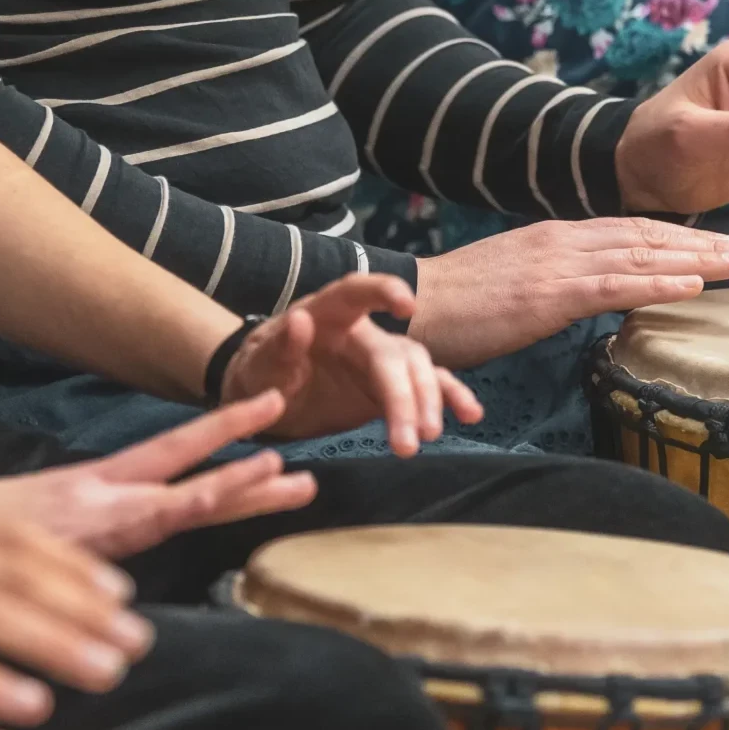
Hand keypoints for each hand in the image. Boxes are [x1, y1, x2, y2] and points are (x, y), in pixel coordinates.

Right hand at [0, 392, 320, 558]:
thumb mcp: (23, 538)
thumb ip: (65, 544)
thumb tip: (96, 563)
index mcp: (88, 492)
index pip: (166, 459)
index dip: (217, 442)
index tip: (265, 425)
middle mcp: (96, 501)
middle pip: (187, 483)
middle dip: (245, 473)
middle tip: (302, 463)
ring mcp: (88, 522)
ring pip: (177, 504)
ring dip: (234, 490)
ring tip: (289, 475)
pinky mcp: (72, 544)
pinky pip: (141, 532)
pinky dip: (187, 511)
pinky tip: (222, 502)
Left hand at [221, 274, 483, 453]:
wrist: (266, 399)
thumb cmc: (260, 373)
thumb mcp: (258, 365)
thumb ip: (279, 348)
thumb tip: (301, 321)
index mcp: (325, 315)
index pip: (355, 292)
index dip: (383, 292)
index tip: (407, 306)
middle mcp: (361, 331)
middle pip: (395, 354)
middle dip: (407, 394)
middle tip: (414, 437)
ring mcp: (381, 359)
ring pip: (418, 371)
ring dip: (428, 402)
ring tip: (426, 437)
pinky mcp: (391, 387)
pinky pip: (427, 387)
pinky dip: (450, 398)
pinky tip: (470, 415)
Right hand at [408, 219, 728, 368]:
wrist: (410, 304)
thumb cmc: (452, 306)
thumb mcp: (511, 287)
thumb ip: (550, 286)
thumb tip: (577, 299)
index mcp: (554, 238)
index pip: (630, 232)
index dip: (680, 238)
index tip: (721, 246)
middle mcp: (563, 241)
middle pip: (649, 238)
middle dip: (707, 245)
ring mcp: (557, 265)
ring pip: (643, 257)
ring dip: (701, 261)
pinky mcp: (547, 295)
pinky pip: (614, 288)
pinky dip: (659, 284)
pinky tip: (695, 286)